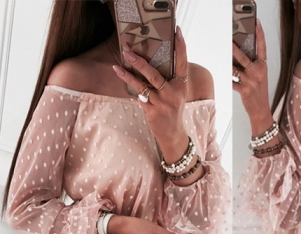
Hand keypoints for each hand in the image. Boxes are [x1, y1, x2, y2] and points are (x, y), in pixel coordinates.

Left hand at [113, 26, 188, 159]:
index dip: (181, 47)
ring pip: (143, 86)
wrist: (173, 134)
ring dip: (129, 75)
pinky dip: (132, 90)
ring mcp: (163, 103)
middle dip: (140, 62)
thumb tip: (150, 62)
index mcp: (181, 86)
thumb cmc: (172, 110)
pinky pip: (139, 97)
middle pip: (155, 74)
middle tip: (128, 51)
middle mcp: (173, 93)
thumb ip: (168, 80)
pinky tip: (123, 80)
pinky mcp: (153, 112)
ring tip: (118, 66)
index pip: (182, 63)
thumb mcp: (176, 94)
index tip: (178, 32)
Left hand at [233, 19, 272, 134]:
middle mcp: (258, 72)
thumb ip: (253, 65)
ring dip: (229, 63)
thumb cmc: (259, 92)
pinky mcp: (244, 90)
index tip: (256, 23)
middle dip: (236, 49)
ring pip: (236, 68)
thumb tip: (239, 54)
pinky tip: (226, 76)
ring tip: (225, 55)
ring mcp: (251, 81)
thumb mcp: (260, 76)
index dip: (260, 34)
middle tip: (230, 40)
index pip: (262, 47)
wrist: (261, 109)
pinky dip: (229, 79)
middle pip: (244, 57)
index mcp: (263, 67)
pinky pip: (233, 81)